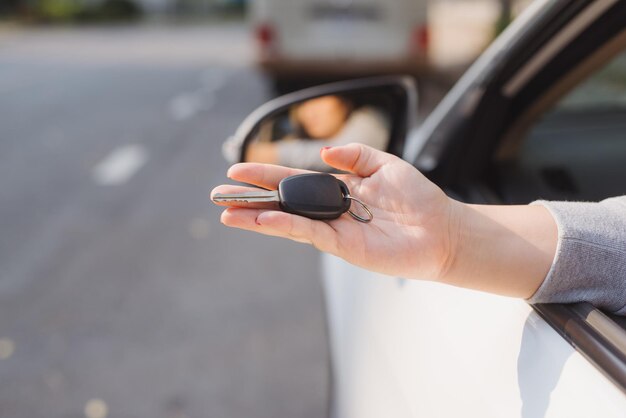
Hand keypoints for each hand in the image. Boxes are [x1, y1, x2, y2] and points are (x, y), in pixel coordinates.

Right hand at [211, 143, 461, 280]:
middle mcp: (329, 210)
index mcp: (336, 189)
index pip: (293, 180)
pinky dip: (286, 225)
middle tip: (217, 196)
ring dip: (257, 217)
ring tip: (226, 213)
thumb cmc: (418, 197)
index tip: (237, 168)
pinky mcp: (343, 246)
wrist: (441, 229)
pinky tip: (265, 219)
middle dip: (249, 198)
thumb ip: (354, 155)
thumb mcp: (386, 163)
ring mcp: (333, 230)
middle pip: (282, 202)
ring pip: (287, 221)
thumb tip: (322, 153)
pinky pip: (309, 233)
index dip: (266, 174)